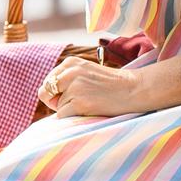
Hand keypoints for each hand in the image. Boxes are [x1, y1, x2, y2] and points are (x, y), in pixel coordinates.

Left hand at [39, 56, 180, 118]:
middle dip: (55, 101)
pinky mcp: (79, 102)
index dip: (57, 92)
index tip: (74, 93)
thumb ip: (67, 78)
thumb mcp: (87, 72)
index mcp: (70, 62)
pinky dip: (73, 117)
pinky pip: (63, 116)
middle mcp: (69, 72)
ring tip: (91, 104)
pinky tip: (90, 110)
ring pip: (57, 107)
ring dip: (69, 110)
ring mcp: (74, 87)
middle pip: (45, 92)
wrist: (135, 89)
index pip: (48, 81)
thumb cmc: (112, 84)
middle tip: (76, 102)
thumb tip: (44, 95)